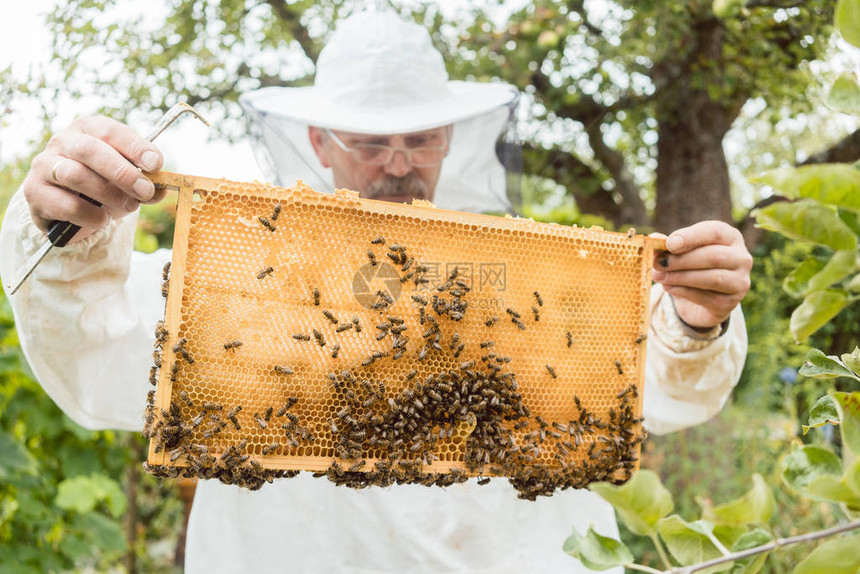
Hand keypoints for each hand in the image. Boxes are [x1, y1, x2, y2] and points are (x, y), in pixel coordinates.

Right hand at [22, 116, 164, 242]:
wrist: (68, 209)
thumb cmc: (103, 185)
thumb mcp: (128, 180)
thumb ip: (146, 182)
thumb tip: (161, 190)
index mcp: (89, 129)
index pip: (111, 130)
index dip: (135, 146)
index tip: (155, 164)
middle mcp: (63, 141)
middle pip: (90, 150)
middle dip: (122, 172)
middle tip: (145, 191)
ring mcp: (44, 165)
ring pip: (75, 175)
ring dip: (108, 194)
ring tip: (128, 206)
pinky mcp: (34, 192)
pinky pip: (65, 204)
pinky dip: (90, 214)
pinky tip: (102, 219)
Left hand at [651, 221, 751, 328]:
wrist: (701, 300)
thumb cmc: (692, 266)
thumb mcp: (681, 252)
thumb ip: (668, 245)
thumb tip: (654, 239)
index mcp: (730, 237)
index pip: (715, 232)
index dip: (691, 236)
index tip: (669, 244)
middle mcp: (742, 258)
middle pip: (714, 256)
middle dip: (682, 260)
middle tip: (657, 263)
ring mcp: (740, 282)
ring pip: (712, 278)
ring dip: (681, 277)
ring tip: (660, 277)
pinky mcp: (730, 303)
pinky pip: (706, 297)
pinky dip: (683, 291)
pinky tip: (669, 288)